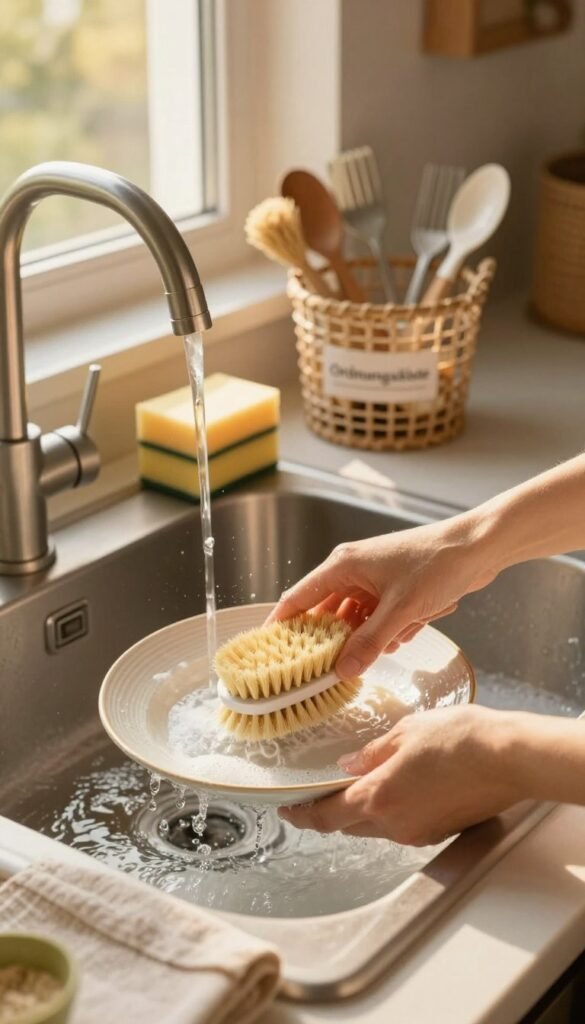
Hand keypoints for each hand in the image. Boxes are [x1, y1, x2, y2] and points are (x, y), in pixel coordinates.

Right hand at [268, 514, 498, 678]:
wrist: (478, 548)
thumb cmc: (438, 564)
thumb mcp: (401, 610)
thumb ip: (369, 642)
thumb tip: (341, 671)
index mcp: (344, 565)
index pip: (299, 597)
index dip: (282, 623)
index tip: (269, 651)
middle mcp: (353, 571)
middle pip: (328, 614)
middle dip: (336, 639)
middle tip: (334, 666)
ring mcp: (374, 580)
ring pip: (357, 620)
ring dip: (372, 636)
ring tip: (393, 637)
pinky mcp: (393, 589)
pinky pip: (379, 619)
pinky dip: (392, 629)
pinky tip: (411, 628)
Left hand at [279, 705, 524, 845]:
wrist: (508, 758)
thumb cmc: (458, 738)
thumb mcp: (405, 732)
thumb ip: (372, 753)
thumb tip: (349, 765)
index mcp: (377, 798)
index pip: (325, 817)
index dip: (302, 816)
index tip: (287, 810)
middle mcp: (393, 824)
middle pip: (349, 825)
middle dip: (333, 809)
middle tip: (324, 788)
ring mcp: (418, 832)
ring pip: (377, 826)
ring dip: (365, 809)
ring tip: (369, 779)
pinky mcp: (439, 832)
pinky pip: (404, 825)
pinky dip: (394, 810)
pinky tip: (403, 784)